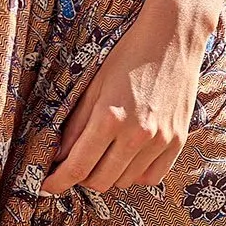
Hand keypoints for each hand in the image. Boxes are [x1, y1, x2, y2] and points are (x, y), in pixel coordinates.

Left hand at [43, 4, 208, 196]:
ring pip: (125, 182)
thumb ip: (75, 125)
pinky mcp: (178, 141)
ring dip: (109, 174)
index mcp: (109, 118)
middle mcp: (136, 134)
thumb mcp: (93, 86)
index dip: (58, 182)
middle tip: (77, 162)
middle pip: (100, 181)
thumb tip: (58, 156)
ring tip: (105, 153)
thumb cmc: (128, 56)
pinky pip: (151, 177)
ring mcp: (160, 140)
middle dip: (82, 177)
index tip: (47, 186)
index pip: (77, 167)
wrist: (173, 39)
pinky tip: (129, 156)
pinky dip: (135, 174)